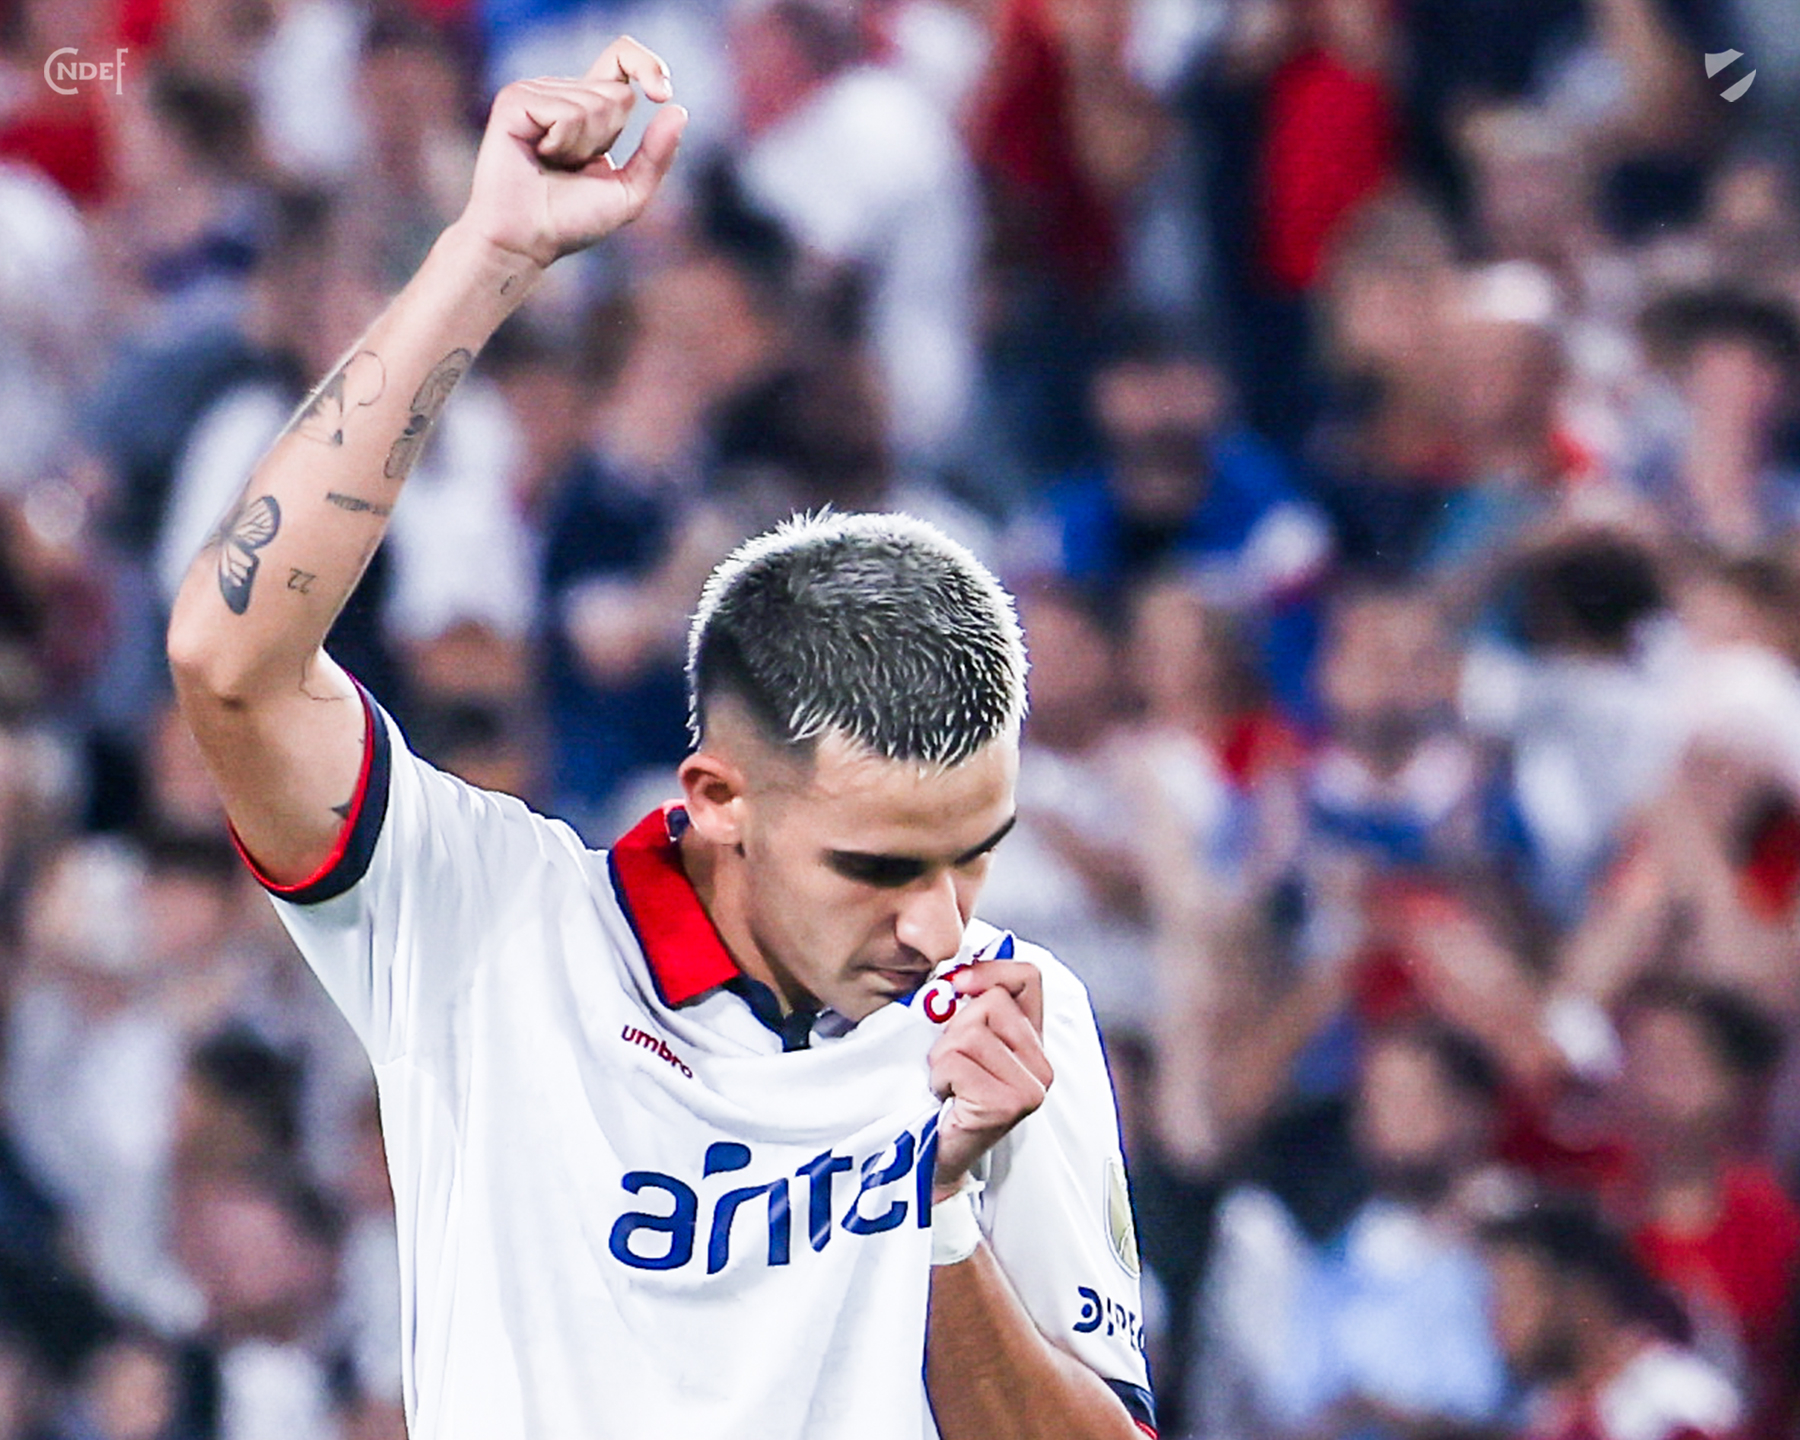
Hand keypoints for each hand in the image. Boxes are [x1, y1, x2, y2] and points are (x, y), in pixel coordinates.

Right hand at [459, 37, 687, 271]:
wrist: (526, 241)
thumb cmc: (571, 221)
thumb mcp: (629, 192)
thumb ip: (656, 154)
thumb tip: (678, 110)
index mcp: (589, 106)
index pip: (622, 58)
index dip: (647, 65)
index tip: (662, 94)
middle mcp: (561, 92)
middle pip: (618, 94)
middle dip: (607, 138)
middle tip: (573, 166)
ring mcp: (536, 92)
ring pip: (593, 104)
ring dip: (581, 147)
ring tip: (552, 164)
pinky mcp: (515, 100)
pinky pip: (565, 112)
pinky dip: (561, 143)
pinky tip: (538, 155)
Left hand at [928, 961, 1053, 1201]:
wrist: (936, 1156)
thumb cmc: (944, 1095)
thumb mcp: (958, 1040)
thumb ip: (967, 1004)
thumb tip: (955, 971)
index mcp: (1033, 1041)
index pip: (1027, 977)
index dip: (989, 970)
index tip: (956, 985)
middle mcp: (1042, 1063)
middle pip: (989, 1003)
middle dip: (953, 1028)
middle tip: (950, 1065)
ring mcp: (1031, 1086)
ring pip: (970, 1031)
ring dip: (942, 1056)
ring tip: (948, 1083)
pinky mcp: (1010, 1103)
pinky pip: (957, 1060)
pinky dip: (939, 1076)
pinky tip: (947, 1098)